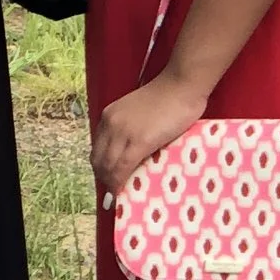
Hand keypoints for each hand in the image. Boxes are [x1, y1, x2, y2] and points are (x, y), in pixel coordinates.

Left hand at [92, 77, 206, 199]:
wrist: (182, 85)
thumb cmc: (169, 97)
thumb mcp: (139, 112)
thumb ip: (130, 129)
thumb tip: (130, 153)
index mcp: (109, 115)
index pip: (97, 147)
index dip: (100, 165)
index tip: (106, 178)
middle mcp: (111, 123)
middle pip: (98, 158)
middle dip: (103, 177)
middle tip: (112, 191)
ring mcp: (124, 132)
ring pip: (108, 165)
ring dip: (110, 183)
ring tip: (117, 194)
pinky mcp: (139, 141)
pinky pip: (123, 167)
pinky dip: (119, 182)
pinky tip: (122, 191)